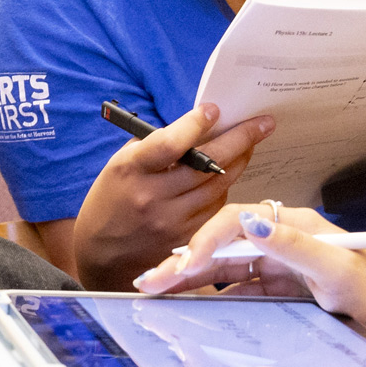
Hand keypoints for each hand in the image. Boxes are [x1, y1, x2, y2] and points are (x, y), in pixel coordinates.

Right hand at [70, 104, 273, 290]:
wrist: (103, 257)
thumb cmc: (112, 201)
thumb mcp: (121, 166)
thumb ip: (154, 146)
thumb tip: (196, 127)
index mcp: (131, 170)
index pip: (169, 143)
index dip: (195, 124)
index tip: (214, 110)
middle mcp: (152, 196)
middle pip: (207, 164)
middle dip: (241, 138)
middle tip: (263, 122)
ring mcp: (171, 221)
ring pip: (219, 185)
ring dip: (240, 161)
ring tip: (250, 145)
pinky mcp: (186, 239)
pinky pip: (216, 208)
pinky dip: (224, 188)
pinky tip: (228, 176)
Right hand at [131, 202, 365, 344]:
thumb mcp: (341, 271)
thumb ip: (297, 246)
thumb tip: (253, 224)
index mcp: (296, 225)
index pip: (238, 222)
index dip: (206, 242)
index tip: (182, 268)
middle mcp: (284, 242)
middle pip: (223, 244)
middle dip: (184, 261)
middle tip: (149, 283)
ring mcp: (279, 268)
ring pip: (223, 268)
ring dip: (189, 279)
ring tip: (154, 292)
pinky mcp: (278, 293)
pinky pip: (236, 291)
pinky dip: (208, 298)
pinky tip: (185, 307)